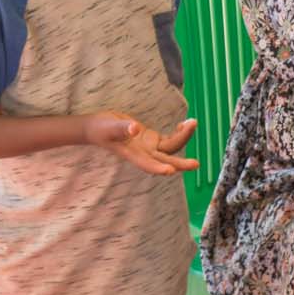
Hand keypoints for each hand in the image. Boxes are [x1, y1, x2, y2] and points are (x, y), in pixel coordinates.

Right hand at [83, 113, 197, 175]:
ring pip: (171, 148)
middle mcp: (143, 153)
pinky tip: (185, 124)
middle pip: (165, 160)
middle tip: (195, 164)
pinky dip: (179, 133)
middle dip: (181, 163)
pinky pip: (170, 140)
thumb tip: (134, 129)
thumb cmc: (100, 128)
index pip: (147, 164)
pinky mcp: (152, 140)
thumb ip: (122, 128)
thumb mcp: (109, 126)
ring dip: (183, 138)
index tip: (170, 171)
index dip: (158, 168)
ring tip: (193, 123)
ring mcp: (149, 147)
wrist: (98, 127)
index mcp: (132, 154)